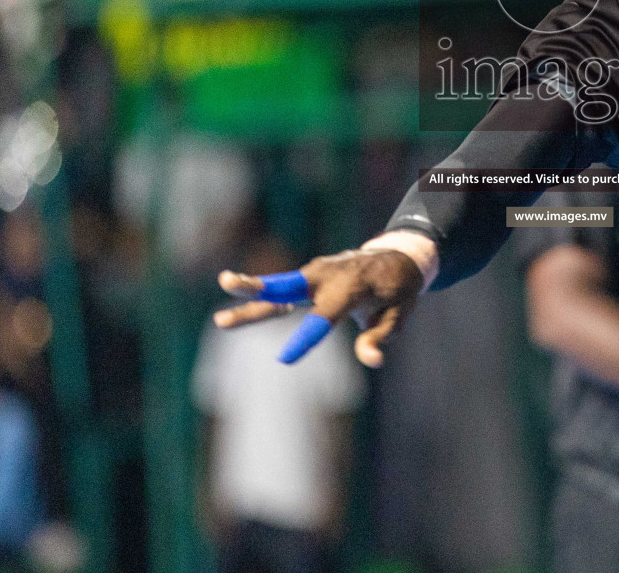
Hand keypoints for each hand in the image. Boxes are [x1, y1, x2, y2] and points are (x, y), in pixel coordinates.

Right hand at [215, 248, 422, 366]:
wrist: (396, 258)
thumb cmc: (397, 290)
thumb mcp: (399, 314)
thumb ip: (381, 336)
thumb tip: (371, 360)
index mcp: (351, 286)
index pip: (324, 317)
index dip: (305, 338)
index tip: (284, 361)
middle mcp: (327, 275)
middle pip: (287, 284)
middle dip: (257, 285)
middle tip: (227, 282)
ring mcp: (313, 274)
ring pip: (276, 289)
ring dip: (247, 298)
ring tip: (219, 321)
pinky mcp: (305, 280)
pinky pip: (279, 292)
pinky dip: (257, 301)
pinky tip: (229, 319)